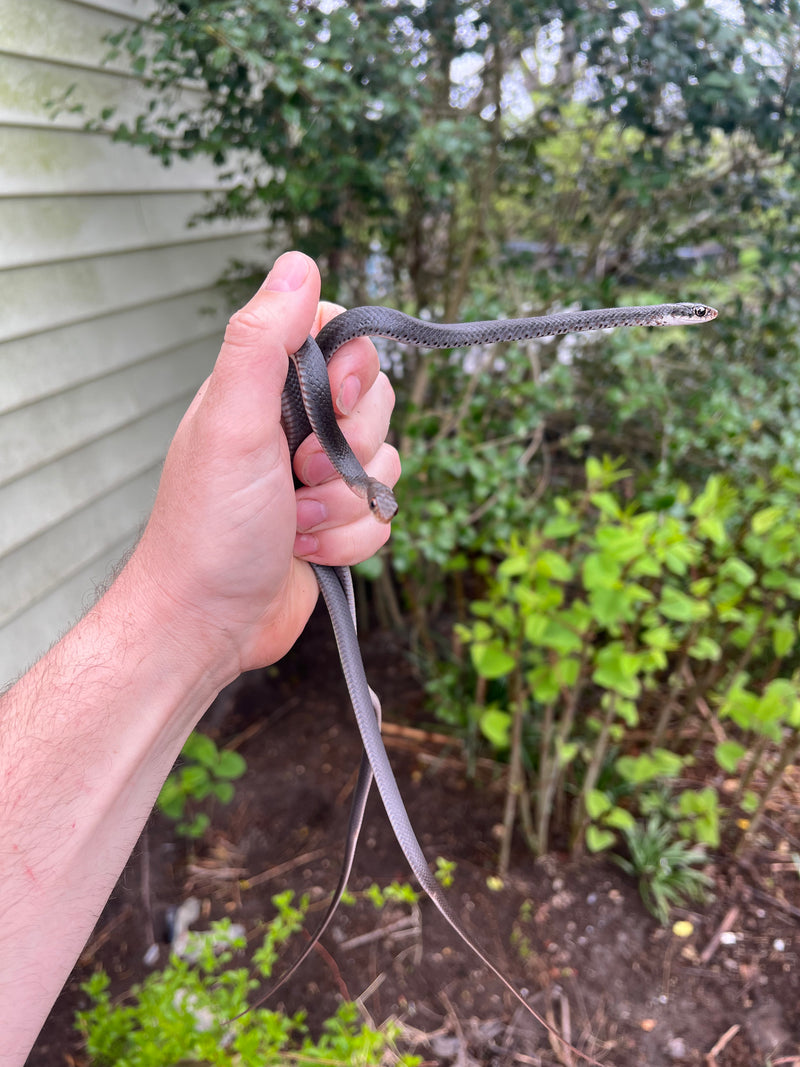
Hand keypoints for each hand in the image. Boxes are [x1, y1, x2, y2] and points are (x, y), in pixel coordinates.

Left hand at [128, 252, 398, 678]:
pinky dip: (350, 541)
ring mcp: (317, 478)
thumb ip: (263, 341)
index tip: (333, 399)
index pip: (337, 337)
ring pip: (385, 465)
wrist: (206, 622)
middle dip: (347, 450)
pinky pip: (382, 517)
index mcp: (264, 389)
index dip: (351, 366)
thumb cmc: (207, 525)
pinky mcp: (335, 524)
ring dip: (343, 505)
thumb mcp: (232, 420)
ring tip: (294, 525)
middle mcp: (293, 427)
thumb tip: (297, 263)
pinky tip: (306, 553)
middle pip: (373, 403)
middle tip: (297, 474)